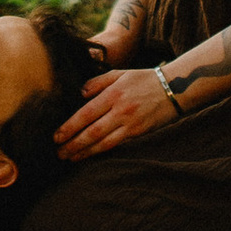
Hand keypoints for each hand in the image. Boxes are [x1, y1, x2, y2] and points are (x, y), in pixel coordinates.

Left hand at [54, 65, 181, 158]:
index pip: (86, 113)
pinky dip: (102, 151)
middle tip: (59, 152)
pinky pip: (117, 144)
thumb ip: (98, 81)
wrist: (174, 89)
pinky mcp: (139, 133)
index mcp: (113, 93)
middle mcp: (120, 110)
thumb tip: (80, 93)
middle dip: (73, 144)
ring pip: (103, 142)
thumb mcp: (119, 73)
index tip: (56, 136)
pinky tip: (91, 155)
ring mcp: (130, 123)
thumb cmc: (143, 79)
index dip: (70, 127)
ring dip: (85, 152)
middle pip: (92, 131)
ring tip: (70, 157)